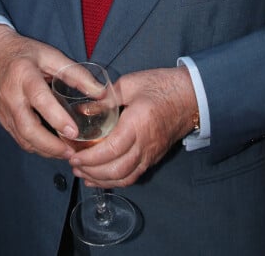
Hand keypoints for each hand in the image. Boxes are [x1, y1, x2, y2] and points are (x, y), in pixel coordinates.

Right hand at [0, 25, 78, 158]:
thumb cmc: (25, 54)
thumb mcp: (51, 55)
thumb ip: (76, 74)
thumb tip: (101, 93)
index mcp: (24, 75)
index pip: (40, 100)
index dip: (57, 118)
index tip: (74, 133)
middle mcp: (11, 96)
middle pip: (28, 128)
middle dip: (51, 146)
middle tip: (72, 152)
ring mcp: (4, 111)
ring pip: (23, 139)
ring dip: (45, 150)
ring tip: (67, 153)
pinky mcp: (3, 120)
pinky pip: (20, 139)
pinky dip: (37, 147)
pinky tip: (53, 147)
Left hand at [69, 67, 196, 187]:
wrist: (191, 95)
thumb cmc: (161, 85)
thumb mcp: (130, 83)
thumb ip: (106, 98)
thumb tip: (83, 109)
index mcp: (137, 124)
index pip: (112, 149)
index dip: (91, 158)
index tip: (74, 156)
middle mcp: (145, 144)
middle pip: (117, 169)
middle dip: (92, 172)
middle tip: (73, 165)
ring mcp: (151, 154)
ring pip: (125, 177)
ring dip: (102, 179)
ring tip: (82, 173)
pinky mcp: (153, 157)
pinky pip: (133, 176)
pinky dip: (116, 180)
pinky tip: (101, 177)